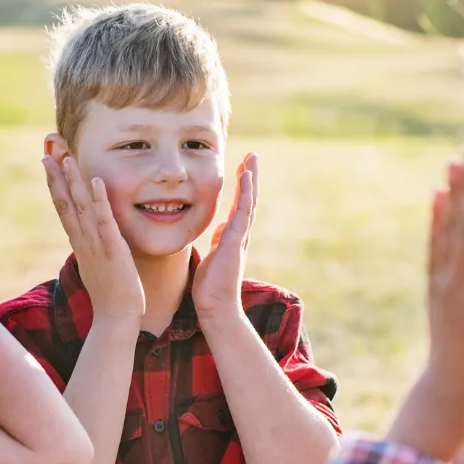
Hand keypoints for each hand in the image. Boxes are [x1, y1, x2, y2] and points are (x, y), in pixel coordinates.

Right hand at [45, 155, 143, 321]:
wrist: (116, 320)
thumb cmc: (111, 296)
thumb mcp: (98, 266)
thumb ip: (93, 250)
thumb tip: (89, 240)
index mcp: (80, 244)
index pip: (64, 210)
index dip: (55, 187)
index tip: (49, 166)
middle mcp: (82, 242)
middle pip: (64, 205)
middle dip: (55, 179)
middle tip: (46, 155)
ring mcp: (96, 245)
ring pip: (80, 208)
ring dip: (72, 182)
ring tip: (65, 159)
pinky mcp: (113, 250)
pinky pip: (104, 221)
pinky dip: (99, 201)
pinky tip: (96, 181)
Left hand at [192, 153, 256, 318]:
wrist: (216, 307)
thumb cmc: (211, 287)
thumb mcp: (212, 257)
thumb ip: (218, 241)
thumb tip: (220, 227)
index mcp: (234, 237)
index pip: (240, 206)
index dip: (242, 187)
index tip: (242, 169)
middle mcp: (240, 234)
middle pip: (248, 199)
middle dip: (250, 177)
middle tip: (252, 156)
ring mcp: (240, 237)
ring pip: (248, 202)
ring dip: (250, 179)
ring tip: (251, 158)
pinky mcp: (235, 241)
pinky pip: (242, 212)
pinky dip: (246, 193)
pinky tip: (245, 176)